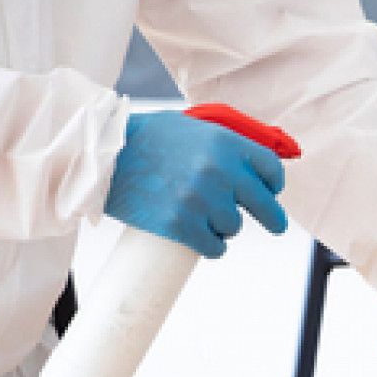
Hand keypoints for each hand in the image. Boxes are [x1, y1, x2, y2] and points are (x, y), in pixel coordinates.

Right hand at [104, 110, 286, 257]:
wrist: (101, 154)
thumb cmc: (146, 138)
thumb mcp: (191, 128)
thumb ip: (222, 145)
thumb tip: (250, 167)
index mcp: (225, 142)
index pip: (271, 169)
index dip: (273, 184)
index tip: (271, 192)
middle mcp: (218, 171)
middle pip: (265, 205)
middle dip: (273, 218)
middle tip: (275, 226)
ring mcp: (199, 199)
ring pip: (234, 227)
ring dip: (225, 227)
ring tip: (204, 217)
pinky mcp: (179, 224)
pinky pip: (214, 248)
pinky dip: (212, 247)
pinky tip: (205, 241)